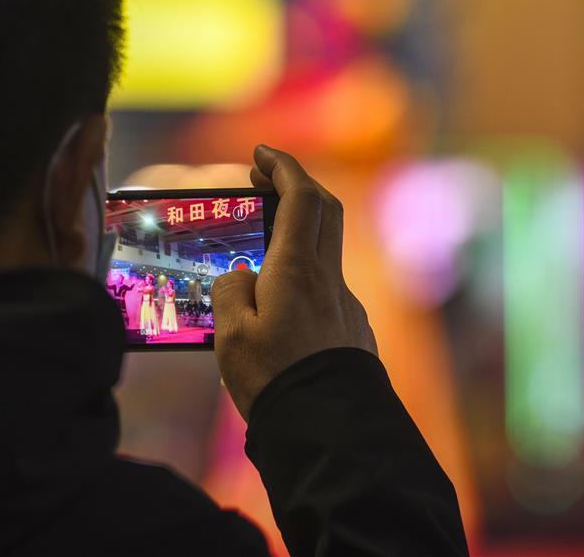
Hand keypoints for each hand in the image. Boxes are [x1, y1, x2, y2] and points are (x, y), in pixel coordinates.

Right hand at [211, 145, 377, 420]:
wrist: (329, 430)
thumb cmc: (275, 381)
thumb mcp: (230, 335)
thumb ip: (231, 290)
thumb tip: (243, 276)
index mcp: (298, 270)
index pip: (302, 197)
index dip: (284, 165)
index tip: (262, 153)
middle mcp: (329, 279)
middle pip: (325, 210)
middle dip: (296, 185)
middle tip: (264, 182)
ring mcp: (346, 304)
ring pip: (327, 249)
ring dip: (300, 231)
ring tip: (260, 247)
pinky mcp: (352, 328)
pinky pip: (328, 285)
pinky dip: (305, 272)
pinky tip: (281, 300)